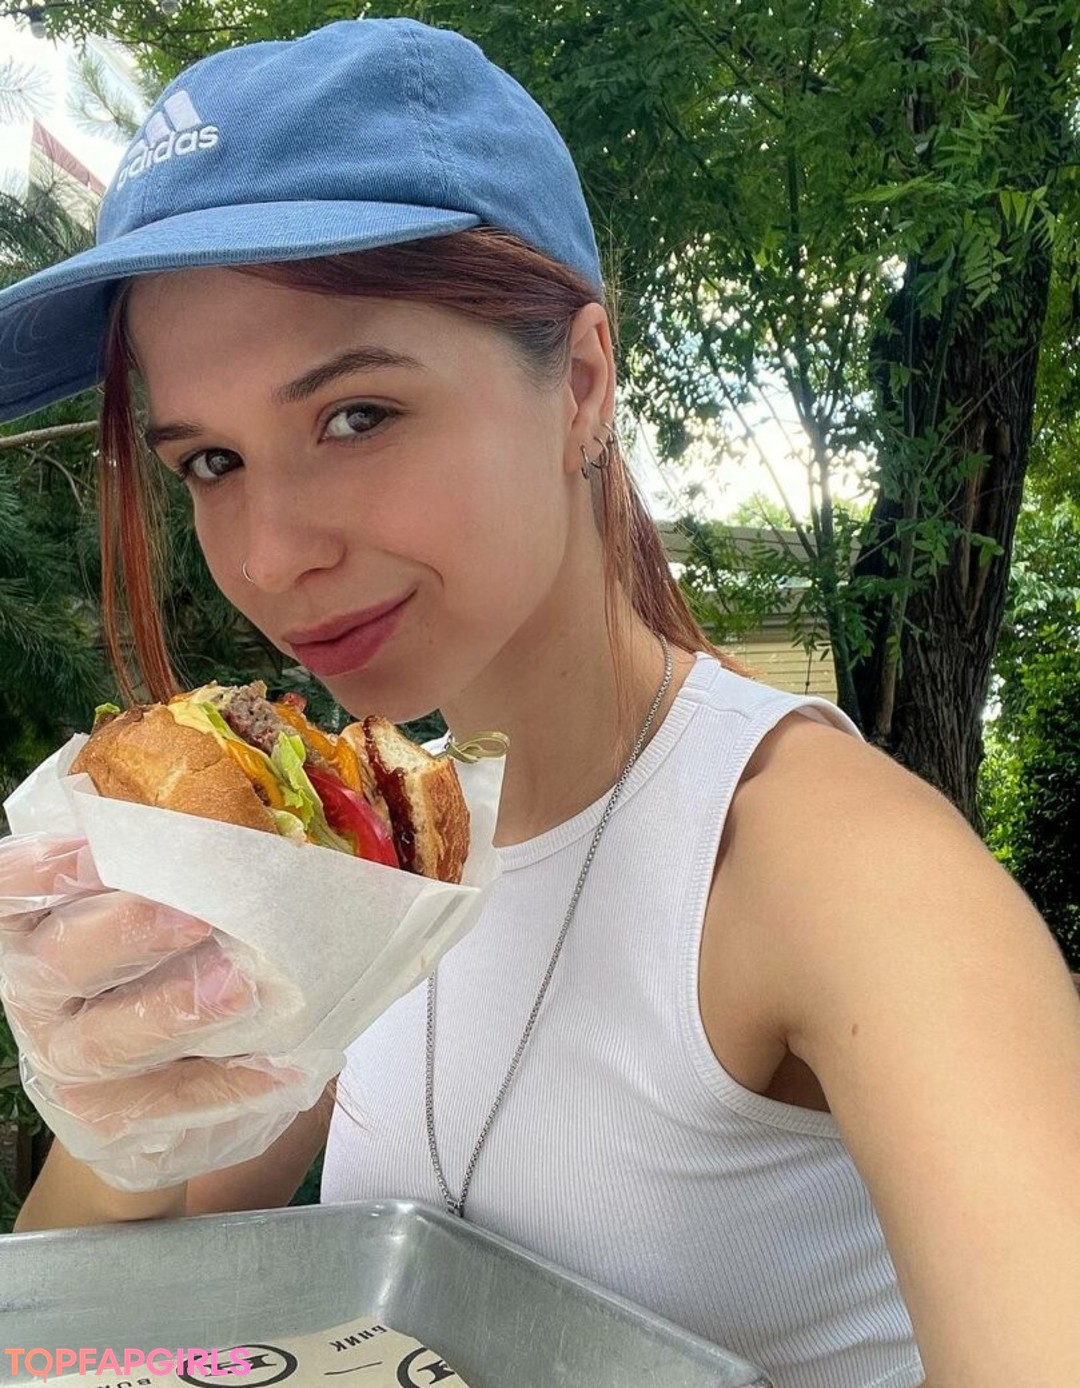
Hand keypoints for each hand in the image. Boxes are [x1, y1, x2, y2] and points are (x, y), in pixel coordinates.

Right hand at [0, 833, 327, 1189]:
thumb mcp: (145, 905)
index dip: (49, 867)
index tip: (104, 851)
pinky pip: (174, 1098)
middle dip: (128, 934)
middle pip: (62, 961)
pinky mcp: (111, 1118)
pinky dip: (234, 1081)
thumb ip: (162, 867)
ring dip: (178, 1010)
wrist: (146, 1085)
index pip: (14, 889)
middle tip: (195, 916)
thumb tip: (246, 811)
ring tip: (240, 987)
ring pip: (110, 1040)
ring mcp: (68, 1062)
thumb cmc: (150, 963)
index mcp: (32, 925)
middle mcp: (34, 993)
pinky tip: (287, 1065)